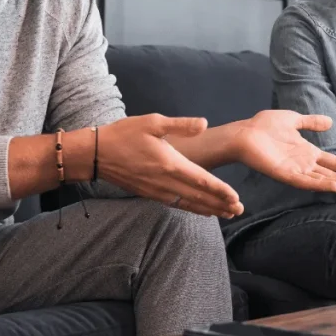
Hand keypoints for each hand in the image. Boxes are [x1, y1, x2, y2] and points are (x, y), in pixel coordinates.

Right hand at [98, 114, 243, 217]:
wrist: (96, 154)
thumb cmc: (125, 134)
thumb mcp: (153, 122)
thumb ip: (180, 125)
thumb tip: (204, 123)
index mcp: (170, 164)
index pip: (201, 181)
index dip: (220, 190)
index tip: (236, 198)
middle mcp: (166, 182)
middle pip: (198, 197)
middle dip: (220, 204)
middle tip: (239, 210)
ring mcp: (157, 191)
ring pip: (188, 204)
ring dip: (208, 209)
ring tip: (226, 214)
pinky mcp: (150, 194)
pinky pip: (176, 205)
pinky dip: (192, 209)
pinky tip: (200, 210)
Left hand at [230, 110, 335, 192]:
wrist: (244, 133)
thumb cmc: (263, 126)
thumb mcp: (293, 120)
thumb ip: (311, 122)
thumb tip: (330, 121)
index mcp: (307, 152)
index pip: (333, 161)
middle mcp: (304, 164)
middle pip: (331, 174)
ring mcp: (296, 170)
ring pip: (323, 180)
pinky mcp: (286, 174)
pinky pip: (306, 182)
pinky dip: (320, 185)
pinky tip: (334, 186)